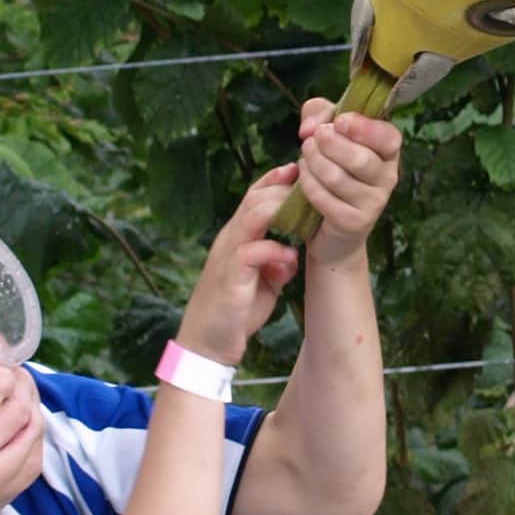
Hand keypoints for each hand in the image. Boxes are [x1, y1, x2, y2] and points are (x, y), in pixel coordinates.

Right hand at [177, 164, 305, 363]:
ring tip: (298, 212)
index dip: (273, 181)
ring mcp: (227, 258)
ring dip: (277, 210)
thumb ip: (276, 264)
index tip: (296, 169)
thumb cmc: (236, 312)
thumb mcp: (263, 283)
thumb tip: (292, 254)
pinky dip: (272, 250)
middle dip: (281, 189)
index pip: (252, 198)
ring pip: (250, 217)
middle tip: (306, 184)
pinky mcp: (230, 279)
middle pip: (253, 200)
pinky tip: (288, 258)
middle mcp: (229, 241)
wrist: (208, 345)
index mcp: (236, 239)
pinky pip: (250, 252)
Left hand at [296, 96, 402, 262]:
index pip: (389, 137)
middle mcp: (388, 176)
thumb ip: (319, 113)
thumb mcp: (326, 131)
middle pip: (360, 159)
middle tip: (311, 140)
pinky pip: (325, 198)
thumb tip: (310, 127)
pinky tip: (303, 176)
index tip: (339, 121)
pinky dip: (308, 183)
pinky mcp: (355, 223)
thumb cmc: (332, 167)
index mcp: (388, 151)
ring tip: (304, 156)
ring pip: (338, 177)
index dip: (364, 128)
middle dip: (328, 145)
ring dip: (313, 162)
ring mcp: (374, 203)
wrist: (329, 224)